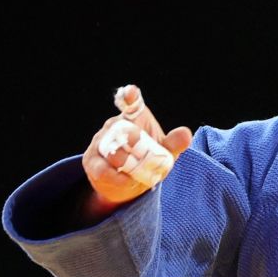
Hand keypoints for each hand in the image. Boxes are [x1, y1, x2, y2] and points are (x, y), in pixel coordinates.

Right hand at [82, 85, 192, 217]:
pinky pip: (104, 169)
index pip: (131, 102)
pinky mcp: (91, 160)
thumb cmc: (148, 160)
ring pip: (114, 152)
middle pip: (125, 132)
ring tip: (138, 172)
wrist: (127, 184)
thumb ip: (174, 143)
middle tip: (144, 157)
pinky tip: (128, 181)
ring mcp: (100, 141)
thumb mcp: (165, 153)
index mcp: (134, 118)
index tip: (130, 92)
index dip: (130, 97)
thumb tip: (186, 133)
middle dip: (137, 146)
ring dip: (129, 165)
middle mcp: (114, 125)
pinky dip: (119, 178)